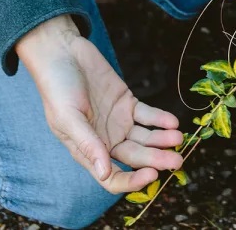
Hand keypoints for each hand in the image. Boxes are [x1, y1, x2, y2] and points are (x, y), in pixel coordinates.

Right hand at [17, 15, 183, 193]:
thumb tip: (104, 172)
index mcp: (88, 150)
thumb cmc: (57, 88)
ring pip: (145, 138)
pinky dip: (161, 119)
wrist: (63, 54)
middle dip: (156, 160)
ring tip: (178, 138)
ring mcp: (119, 122)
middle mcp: (106, 140)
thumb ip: (87, 144)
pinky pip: (148, 116)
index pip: (112, 177)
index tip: (151, 175)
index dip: (132, 181)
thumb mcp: (68, 117)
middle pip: (135, 157)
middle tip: (177, 159)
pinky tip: (172, 122)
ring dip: (162, 140)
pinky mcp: (128, 103)